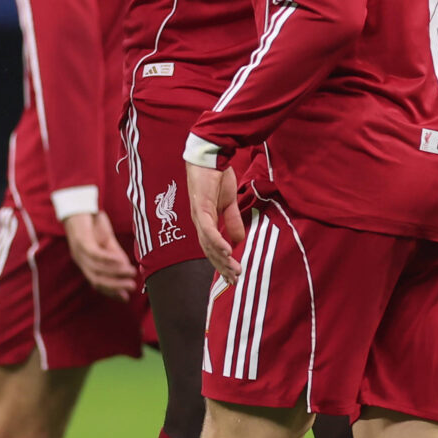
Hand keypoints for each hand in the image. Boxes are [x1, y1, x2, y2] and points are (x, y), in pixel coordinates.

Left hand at [63, 209, 137, 297]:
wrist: (80, 207)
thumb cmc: (94, 225)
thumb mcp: (108, 242)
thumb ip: (116, 256)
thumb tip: (127, 270)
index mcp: (86, 264)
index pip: (97, 284)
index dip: (111, 292)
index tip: (126, 298)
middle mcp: (81, 261)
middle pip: (96, 280)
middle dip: (114, 286)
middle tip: (132, 287)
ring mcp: (79, 253)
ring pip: (97, 269)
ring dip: (116, 273)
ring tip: (131, 272)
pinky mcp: (81, 242)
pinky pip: (95, 254)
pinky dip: (109, 259)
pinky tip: (121, 260)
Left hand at [185, 160, 245, 281]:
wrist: (210, 157)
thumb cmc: (217, 177)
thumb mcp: (229, 203)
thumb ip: (233, 220)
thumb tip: (238, 240)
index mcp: (206, 222)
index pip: (212, 248)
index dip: (222, 263)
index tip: (233, 276)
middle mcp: (199, 222)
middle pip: (209, 251)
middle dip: (222, 267)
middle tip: (234, 280)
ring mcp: (199, 216)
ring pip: (209, 244)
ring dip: (221, 258)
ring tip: (233, 269)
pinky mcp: (201, 207)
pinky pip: (209, 229)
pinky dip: (217, 241)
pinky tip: (227, 251)